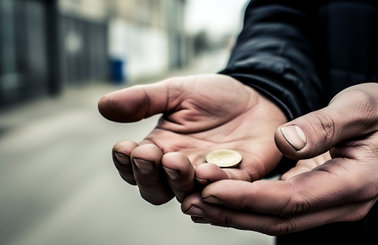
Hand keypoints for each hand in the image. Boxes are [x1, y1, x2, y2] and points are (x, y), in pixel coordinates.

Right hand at [98, 74, 286, 203]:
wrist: (257, 95)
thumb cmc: (214, 96)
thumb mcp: (177, 91)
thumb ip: (143, 100)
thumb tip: (103, 105)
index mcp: (162, 149)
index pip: (135, 168)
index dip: (126, 163)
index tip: (126, 146)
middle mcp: (182, 168)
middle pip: (155, 189)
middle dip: (149, 175)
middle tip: (151, 154)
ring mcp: (210, 176)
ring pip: (186, 194)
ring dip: (178, 181)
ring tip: (179, 162)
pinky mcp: (241, 177)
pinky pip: (226, 190)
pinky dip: (216, 185)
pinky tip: (208, 171)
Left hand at [182, 83, 377, 234]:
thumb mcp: (359, 108)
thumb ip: (324, 125)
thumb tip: (285, 142)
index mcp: (354, 183)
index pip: (292, 200)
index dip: (250, 198)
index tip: (212, 189)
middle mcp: (343, 204)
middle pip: (281, 220)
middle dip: (235, 214)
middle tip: (193, 202)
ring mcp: (332, 206)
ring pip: (279, 221)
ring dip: (238, 215)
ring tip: (197, 204)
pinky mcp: (320, 198)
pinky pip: (282, 210)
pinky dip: (251, 207)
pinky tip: (224, 199)